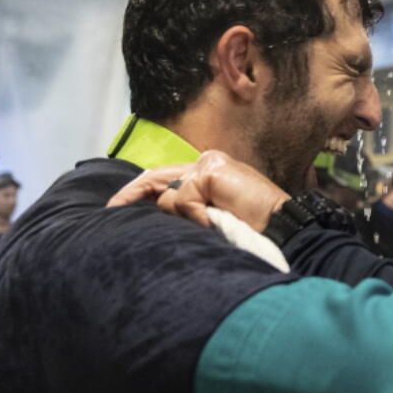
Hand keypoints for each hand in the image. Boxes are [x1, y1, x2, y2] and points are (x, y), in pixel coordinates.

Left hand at [106, 150, 287, 233]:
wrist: (282, 227)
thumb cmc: (254, 229)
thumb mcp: (215, 218)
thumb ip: (191, 210)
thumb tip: (161, 211)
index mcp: (211, 173)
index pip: (168, 177)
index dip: (140, 191)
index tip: (117, 208)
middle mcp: (208, 163)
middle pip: (157, 175)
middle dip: (131, 194)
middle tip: (110, 210)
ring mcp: (210, 165)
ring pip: (170, 192)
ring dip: (182, 216)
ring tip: (209, 225)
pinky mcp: (210, 171)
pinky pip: (183, 199)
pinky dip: (194, 216)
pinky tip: (214, 222)